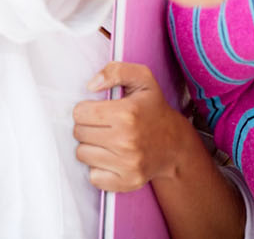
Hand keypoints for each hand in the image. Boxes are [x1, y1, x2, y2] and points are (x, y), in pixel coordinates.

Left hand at [74, 62, 190, 191]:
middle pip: (79, 133)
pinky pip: (93, 176)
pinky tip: (113, 158)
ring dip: (92, 147)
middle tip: (106, 125)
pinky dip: (99, 168)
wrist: (175, 145)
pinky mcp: (126, 182)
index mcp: (127, 113)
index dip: (88, 109)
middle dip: (89, 127)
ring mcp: (127, 164)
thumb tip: (90, 85)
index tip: (101, 110)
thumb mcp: (143, 79)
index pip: (80, 112)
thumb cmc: (153, 109)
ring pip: (83, 154)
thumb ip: (116, 71)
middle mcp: (126, 141)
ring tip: (109, 140)